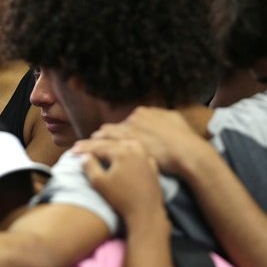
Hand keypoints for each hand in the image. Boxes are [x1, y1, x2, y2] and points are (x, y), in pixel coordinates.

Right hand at [75, 139, 163, 222]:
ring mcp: (146, 158)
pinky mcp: (152, 168)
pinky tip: (128, 152)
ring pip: (128, 143)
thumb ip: (90, 167)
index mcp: (122, 152)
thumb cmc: (121, 199)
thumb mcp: (100, 183)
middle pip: (112, 143)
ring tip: (105, 143)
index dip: (84, 148)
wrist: (146, 213)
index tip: (73, 151)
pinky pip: (140, 152)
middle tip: (83, 146)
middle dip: (96, 143)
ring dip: (115, 142)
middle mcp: (135, 151)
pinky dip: (130, 150)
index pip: (99, 146)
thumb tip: (85, 157)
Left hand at [89, 107, 213, 177]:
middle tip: (91, 143)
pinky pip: (100, 147)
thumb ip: (165, 116)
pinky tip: (80, 152)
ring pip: (103, 136)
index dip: (118, 132)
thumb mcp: (176, 120)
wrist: (188, 153)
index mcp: (143, 113)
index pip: (125, 123)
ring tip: (78, 148)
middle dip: (103, 136)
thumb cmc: (185, 140)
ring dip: (91, 142)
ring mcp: (126, 132)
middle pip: (112, 128)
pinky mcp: (123, 146)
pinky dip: (89, 149)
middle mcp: (132, 120)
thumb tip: (163, 115)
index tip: (110, 138)